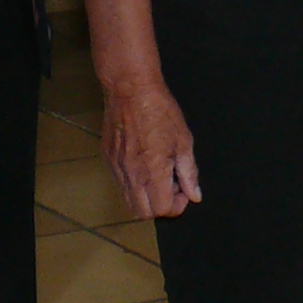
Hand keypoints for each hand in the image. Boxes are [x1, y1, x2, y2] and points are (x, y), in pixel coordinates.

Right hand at [102, 78, 200, 218]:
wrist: (130, 90)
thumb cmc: (160, 111)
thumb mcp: (184, 141)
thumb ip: (189, 172)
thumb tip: (195, 194)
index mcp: (153, 171)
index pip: (162, 210)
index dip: (177, 206)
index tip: (184, 192)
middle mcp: (132, 175)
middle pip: (143, 213)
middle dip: (160, 206)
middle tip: (172, 187)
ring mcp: (117, 168)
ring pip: (129, 201)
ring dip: (146, 197)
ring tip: (159, 175)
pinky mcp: (108, 159)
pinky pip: (120, 183)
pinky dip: (134, 184)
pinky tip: (145, 165)